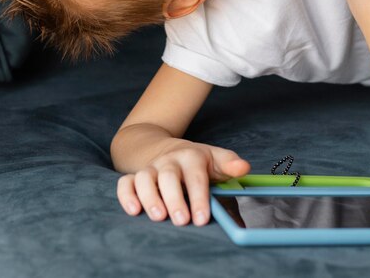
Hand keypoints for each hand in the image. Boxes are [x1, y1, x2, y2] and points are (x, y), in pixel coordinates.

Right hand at [116, 139, 250, 226]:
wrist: (166, 148)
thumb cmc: (196, 161)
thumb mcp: (215, 158)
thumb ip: (229, 164)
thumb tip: (244, 167)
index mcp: (192, 156)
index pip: (196, 177)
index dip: (199, 197)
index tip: (202, 219)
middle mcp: (169, 161)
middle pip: (169, 176)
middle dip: (175, 199)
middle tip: (182, 221)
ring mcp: (151, 167)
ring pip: (145, 178)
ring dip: (150, 197)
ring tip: (158, 217)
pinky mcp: (134, 175)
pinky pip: (125, 182)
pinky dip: (127, 195)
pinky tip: (133, 210)